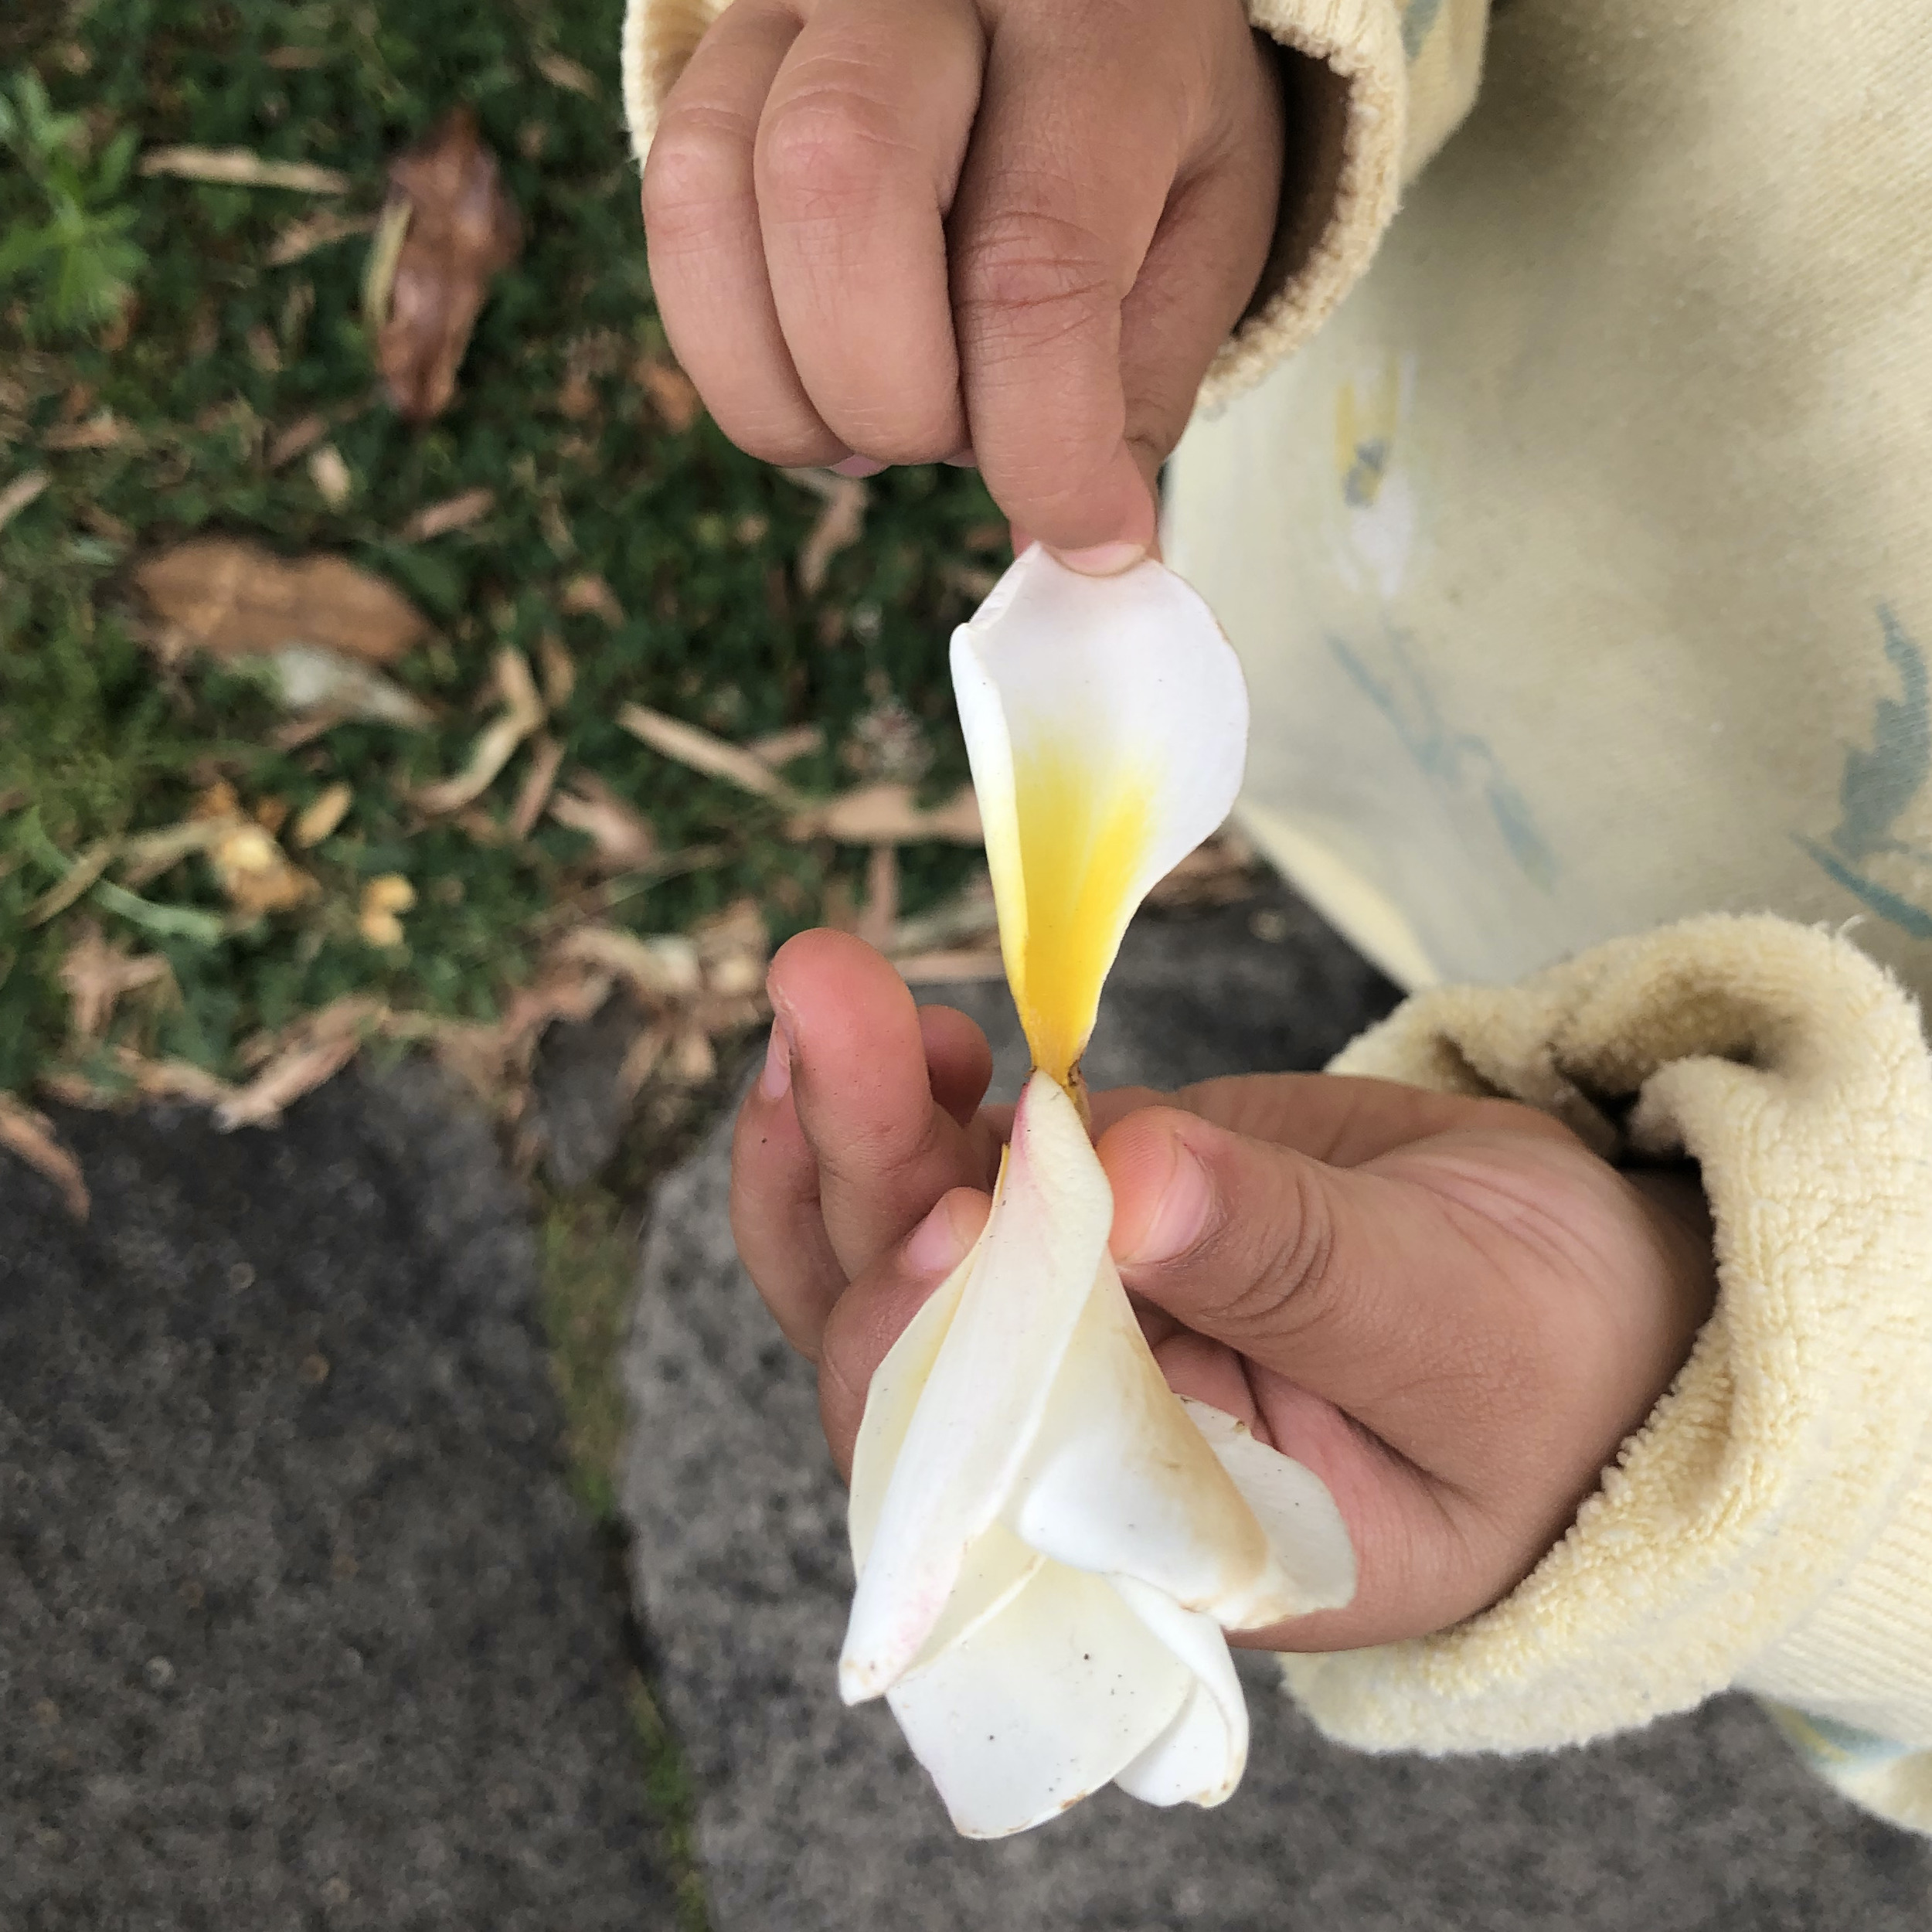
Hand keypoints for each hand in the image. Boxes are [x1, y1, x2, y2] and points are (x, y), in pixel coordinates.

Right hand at [641, 0, 1285, 562]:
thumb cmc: (1146, 119)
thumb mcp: (1201, 233)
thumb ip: (1136, 386)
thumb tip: (1068, 545)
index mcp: (1094, 21)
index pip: (1028, 258)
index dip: (1039, 441)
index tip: (1082, 531)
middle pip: (837, 190)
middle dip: (890, 392)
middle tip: (953, 442)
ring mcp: (797, 0)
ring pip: (713, 199)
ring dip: (791, 384)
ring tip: (880, 422)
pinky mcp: (714, 51)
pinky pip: (671, 211)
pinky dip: (733, 350)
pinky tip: (819, 375)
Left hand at [732, 931, 1719, 1650]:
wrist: (1593, 1288)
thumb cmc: (1558, 1358)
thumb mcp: (1454, 1322)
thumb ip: (1290, 1264)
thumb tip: (1121, 1175)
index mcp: (1158, 1540)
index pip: (980, 1487)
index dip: (927, 1354)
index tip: (948, 1209)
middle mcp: (1075, 1448)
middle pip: (905, 1339)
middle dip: (857, 1174)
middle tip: (829, 1004)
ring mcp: (1068, 1320)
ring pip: (899, 1246)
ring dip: (852, 1119)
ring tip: (834, 988)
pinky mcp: (1086, 1212)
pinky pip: (959, 1166)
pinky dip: (913, 1096)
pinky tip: (910, 1026)